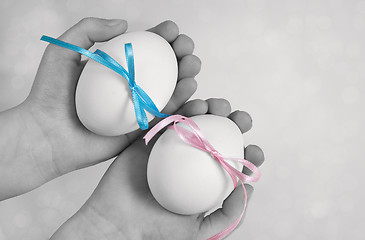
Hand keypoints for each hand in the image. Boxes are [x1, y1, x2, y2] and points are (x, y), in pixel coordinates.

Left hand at [0, 18, 200, 199]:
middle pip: (162, 69)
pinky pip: (163, 114)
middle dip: (179, 54)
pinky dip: (180, 101)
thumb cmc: (49, 93)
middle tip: (186, 47)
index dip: (160, 37)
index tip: (171, 30)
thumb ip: (89, 29)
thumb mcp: (63, 50)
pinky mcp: (139, 129)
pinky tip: (189, 87)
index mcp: (115, 67)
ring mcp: (136, 108)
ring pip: (168, 90)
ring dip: (186, 75)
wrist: (45, 133)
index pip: (144, 49)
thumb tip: (124, 23)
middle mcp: (129, 86)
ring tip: (192, 65)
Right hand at [51, 99, 264, 239]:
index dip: (246, 153)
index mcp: (202, 181)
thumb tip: (248, 188)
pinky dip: (182, 109)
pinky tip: (197, 106)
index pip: (230, 162)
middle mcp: (189, 161)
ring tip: (220, 108)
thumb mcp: (201, 233)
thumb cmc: (156, 234)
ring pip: (194, 122)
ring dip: (211, 110)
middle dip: (233, 123)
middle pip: (216, 136)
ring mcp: (169, 148)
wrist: (116, 225)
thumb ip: (227, 216)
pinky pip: (167, 119)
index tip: (253, 150)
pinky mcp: (150, 139)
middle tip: (241, 120)